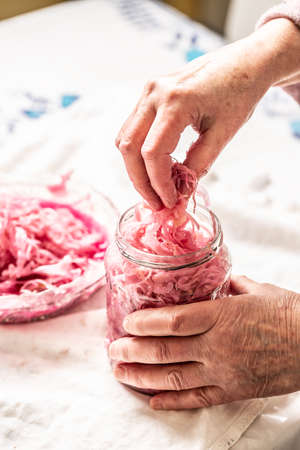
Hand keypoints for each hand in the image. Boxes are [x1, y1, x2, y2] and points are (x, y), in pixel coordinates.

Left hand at [109, 275, 299, 409]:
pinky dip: (172, 402)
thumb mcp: (257, 290)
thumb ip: (231, 284)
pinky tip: (152, 401)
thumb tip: (217, 279)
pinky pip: (197, 399)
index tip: (127, 323)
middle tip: (113, 351)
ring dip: (143, 376)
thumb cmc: (288, 313)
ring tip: (120, 373)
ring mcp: (224, 372)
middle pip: (167, 351)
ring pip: (175, 378)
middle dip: (135, 351)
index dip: (146, 323)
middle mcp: (218, 346)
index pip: (174, 321)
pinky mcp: (233, 390)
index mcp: (222, 316)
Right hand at [116, 19, 299, 209]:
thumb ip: (199, 164)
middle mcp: (154, 94)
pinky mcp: (149, 95)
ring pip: (126, 139)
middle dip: (140, 181)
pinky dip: (140, 153)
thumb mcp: (223, 133)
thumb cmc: (239, 93)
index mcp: (176, 102)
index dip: (158, 183)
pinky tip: (157, 168)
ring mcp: (148, 92)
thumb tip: (181, 193)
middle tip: (156, 203)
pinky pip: (133, 129)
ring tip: (156, 190)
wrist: (243, 63)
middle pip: (129, 148)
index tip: (170, 201)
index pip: (153, 153)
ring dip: (136, 169)